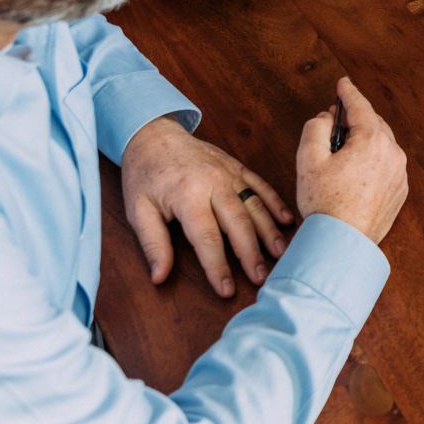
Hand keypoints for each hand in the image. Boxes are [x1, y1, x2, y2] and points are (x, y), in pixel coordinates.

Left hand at [121, 116, 295, 296]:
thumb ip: (153, 244)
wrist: (153, 134)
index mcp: (188, 196)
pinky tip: (286, 221)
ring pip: (254, 205)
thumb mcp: (138, 210)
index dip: (218, 267)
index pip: (207, 239)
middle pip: (238, 224)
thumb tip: (159, 277)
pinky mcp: (236, 167)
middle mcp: (213, 183)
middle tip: (262, 278)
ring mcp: (228, 173)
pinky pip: (259, 185)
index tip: (226, 290)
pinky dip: (274, 203)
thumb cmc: (144, 174)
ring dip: (269, 231)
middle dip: (251, 254)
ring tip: (280, 254)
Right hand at [296, 77, 407, 244]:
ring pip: (382, 145)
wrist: (342, 244)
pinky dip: (373, 160)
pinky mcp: (399, 192)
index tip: (343, 84)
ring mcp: (399, 174)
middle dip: (355, 119)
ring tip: (342, 149)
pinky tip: (355, 171)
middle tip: (334, 122)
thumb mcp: (309, 158)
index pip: (360, 106)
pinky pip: (386, 165)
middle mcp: (393, 154)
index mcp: (373, 141)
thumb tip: (326, 119)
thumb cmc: (325, 203)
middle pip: (374, 125)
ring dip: (364, 140)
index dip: (348, 92)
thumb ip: (316, 128)